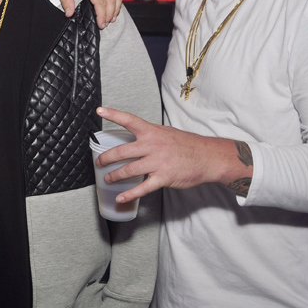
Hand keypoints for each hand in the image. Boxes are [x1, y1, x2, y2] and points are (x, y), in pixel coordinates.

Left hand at [95, 107, 245, 201]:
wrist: (209, 158)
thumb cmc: (187, 145)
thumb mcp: (167, 133)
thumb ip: (150, 135)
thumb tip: (136, 138)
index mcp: (152, 132)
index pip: (129, 120)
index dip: (113, 114)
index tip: (100, 110)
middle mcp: (153, 145)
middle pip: (122, 151)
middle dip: (107, 158)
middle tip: (99, 162)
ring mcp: (158, 162)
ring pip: (129, 170)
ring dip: (115, 176)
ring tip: (108, 179)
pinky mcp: (164, 177)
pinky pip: (142, 188)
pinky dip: (130, 194)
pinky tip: (121, 198)